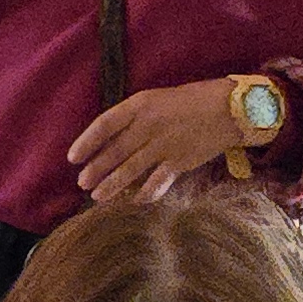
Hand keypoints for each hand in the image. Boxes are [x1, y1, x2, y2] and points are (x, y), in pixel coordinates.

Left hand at [70, 79, 251, 202]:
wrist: (230, 108)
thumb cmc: (191, 101)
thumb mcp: (157, 100)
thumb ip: (135, 118)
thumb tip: (111, 140)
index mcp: (140, 104)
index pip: (104, 124)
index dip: (86, 142)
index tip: (73, 157)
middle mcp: (149, 124)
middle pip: (114, 151)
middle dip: (95, 169)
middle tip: (81, 182)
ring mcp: (164, 144)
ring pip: (130, 169)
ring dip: (112, 185)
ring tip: (97, 197)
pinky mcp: (180, 161)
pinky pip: (156, 182)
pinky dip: (144, 193)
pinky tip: (134, 201)